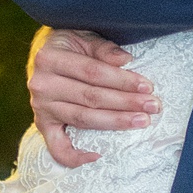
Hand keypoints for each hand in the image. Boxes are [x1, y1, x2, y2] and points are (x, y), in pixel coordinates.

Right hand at [25, 27, 157, 168]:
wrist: (42, 53)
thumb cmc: (69, 44)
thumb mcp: (83, 36)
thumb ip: (103, 48)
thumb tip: (125, 60)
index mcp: (49, 58)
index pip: (92, 73)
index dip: (122, 81)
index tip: (147, 86)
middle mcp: (41, 84)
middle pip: (91, 97)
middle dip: (126, 102)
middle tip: (152, 106)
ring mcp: (40, 107)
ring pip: (83, 119)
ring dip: (115, 122)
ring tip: (141, 121)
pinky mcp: (42, 124)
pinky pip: (56, 147)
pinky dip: (74, 157)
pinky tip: (98, 156)